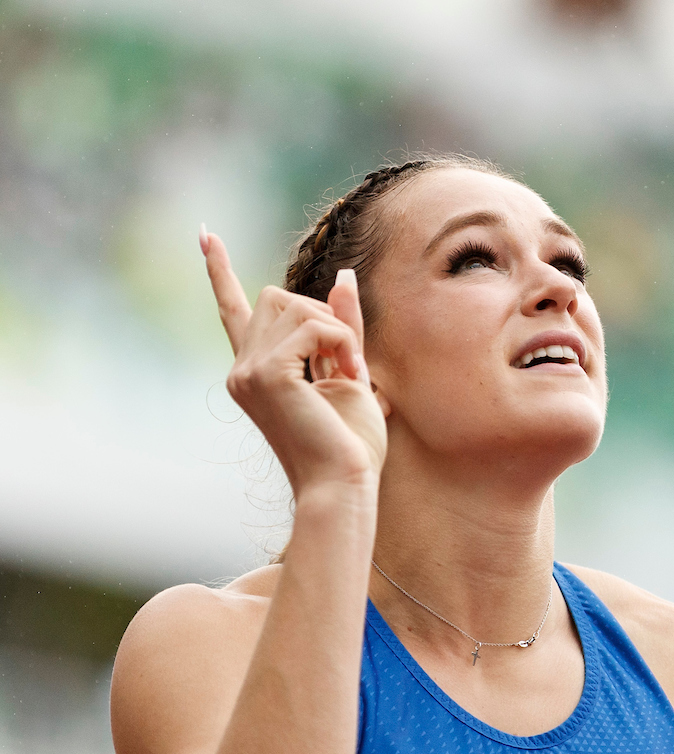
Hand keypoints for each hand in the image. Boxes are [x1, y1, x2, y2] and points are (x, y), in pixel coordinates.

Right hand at [202, 227, 387, 492]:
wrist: (342, 483)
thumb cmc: (348, 444)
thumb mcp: (349, 373)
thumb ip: (341, 326)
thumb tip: (342, 274)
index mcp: (255, 372)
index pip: (233, 310)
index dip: (219, 271)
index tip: (205, 235)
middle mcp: (242, 370)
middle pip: (277, 296)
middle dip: (322, 316)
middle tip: (348, 362)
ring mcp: (248, 371)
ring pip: (294, 304)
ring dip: (336, 330)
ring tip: (353, 372)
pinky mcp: (266, 374)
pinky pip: (312, 325)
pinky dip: (342, 342)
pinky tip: (351, 373)